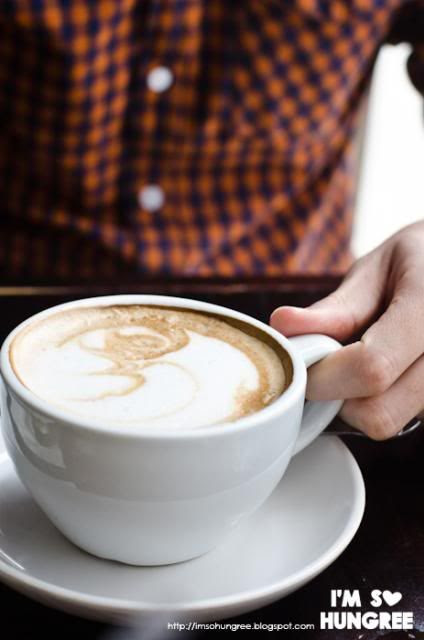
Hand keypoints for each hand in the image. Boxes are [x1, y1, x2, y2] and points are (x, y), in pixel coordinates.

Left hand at [270, 222, 423, 439]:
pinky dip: (375, 405)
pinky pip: (398, 422)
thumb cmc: (418, 262)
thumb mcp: (378, 269)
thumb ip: (336, 307)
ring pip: (386, 424)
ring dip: (354, 404)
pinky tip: (377, 374)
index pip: (371, 367)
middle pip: (377, 413)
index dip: (323, 374)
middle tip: (325, 363)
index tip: (303, 359)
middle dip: (335, 396)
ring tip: (355, 362)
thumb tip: (282, 325)